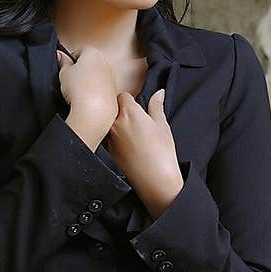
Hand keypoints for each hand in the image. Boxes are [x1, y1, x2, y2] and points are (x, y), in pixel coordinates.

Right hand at [56, 46, 118, 145]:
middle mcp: (105, 62)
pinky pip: (101, 88)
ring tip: (78, 91)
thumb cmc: (79, 90)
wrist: (94, 111)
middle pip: (90, 63)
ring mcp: (111, 77)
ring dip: (88, 81)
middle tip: (70, 80)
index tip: (65, 69)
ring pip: (97, 76)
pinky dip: (95, 92)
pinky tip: (86, 99)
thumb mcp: (63, 73)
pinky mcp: (114, 91)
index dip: (70, 60)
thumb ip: (62, 62)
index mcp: (93, 52)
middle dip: (80, 70)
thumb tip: (60, 55)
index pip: (79, 51)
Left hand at [104, 89, 183, 216]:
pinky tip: (129, 146)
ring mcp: (110, 137)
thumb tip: (158, 93)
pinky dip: (116, 138)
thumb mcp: (162, 125)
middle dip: (121, 111)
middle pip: (113, 108)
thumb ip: (156, 106)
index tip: (137, 107)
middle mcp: (116, 123)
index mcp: (130, 112)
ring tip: (133, 135)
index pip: (122, 96)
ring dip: (117, 124)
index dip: (130, 100)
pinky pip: (109, 137)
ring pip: (109, 123)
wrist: (154, 179)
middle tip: (136, 121)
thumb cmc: (161, 152)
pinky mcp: (108, 150)